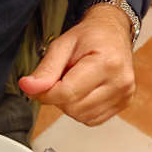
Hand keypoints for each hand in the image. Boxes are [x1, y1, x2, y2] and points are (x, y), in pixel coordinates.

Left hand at [18, 4, 135, 125]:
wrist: (113, 33)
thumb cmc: (90, 37)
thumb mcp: (62, 45)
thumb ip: (45, 69)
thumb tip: (28, 87)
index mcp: (107, 63)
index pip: (67, 93)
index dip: (46, 94)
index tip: (37, 86)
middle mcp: (119, 81)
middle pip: (73, 107)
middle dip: (59, 97)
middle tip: (63, 77)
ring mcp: (124, 95)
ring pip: (81, 116)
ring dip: (70, 104)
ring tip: (75, 82)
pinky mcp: (123, 104)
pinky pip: (91, 119)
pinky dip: (81, 109)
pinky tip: (84, 91)